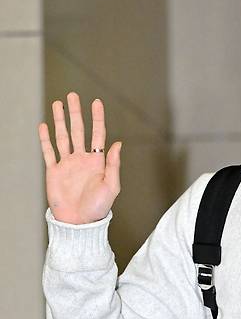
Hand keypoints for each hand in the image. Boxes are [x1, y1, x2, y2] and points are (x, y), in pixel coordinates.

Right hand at [38, 92, 121, 223]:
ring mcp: (67, 164)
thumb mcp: (111, 186)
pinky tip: (44, 125)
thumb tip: (118, 143)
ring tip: (57, 104)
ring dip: (60, 120)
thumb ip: (114, 164)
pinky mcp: (54, 172)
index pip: (98, 134)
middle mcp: (82, 159)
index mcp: (98, 161)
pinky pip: (48, 151)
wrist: (79, 222)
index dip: (97, 118)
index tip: (96, 102)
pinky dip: (45, 138)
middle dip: (75, 113)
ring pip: (62, 137)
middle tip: (72, 95)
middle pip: (78, 130)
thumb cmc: (99, 207)